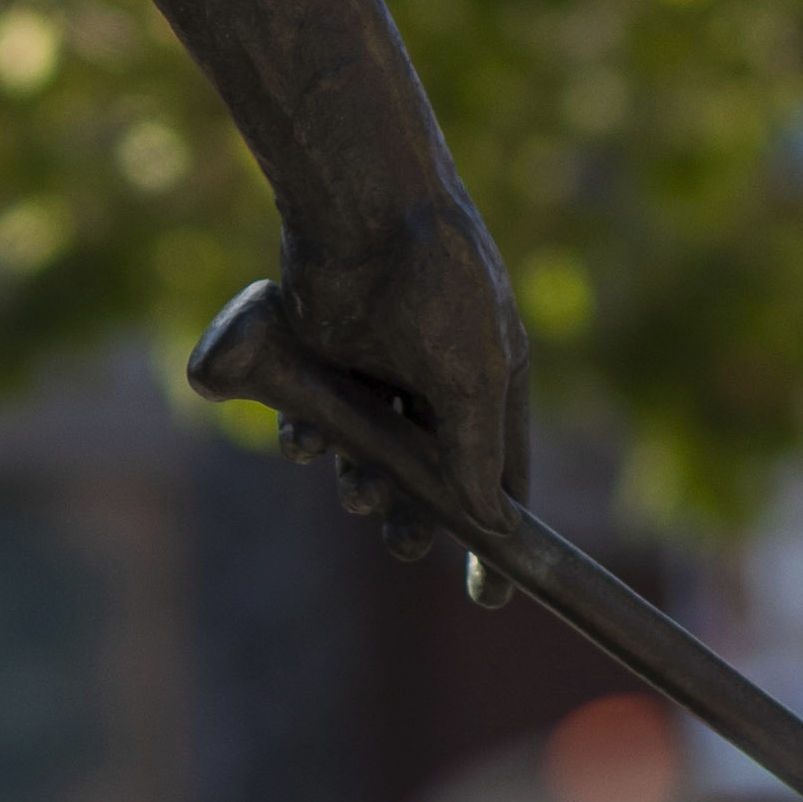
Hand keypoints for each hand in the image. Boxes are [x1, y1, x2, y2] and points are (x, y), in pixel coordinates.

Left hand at [271, 191, 528, 575]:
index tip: (489, 595)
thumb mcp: (472, 379)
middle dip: (411, 514)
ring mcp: (378, 368)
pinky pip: (313, 415)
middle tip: (398, 540)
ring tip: (351, 486)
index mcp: (492, 382)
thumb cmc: (439, 286)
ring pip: (365, 452)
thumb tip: (490, 524)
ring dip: (356, 479)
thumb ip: (475, 454)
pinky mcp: (322, 353)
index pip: (501, 477)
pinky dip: (305, 436)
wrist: (363, 206)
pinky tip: (301, 439)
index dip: (497, 537)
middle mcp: (437, 380)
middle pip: (427, 476)